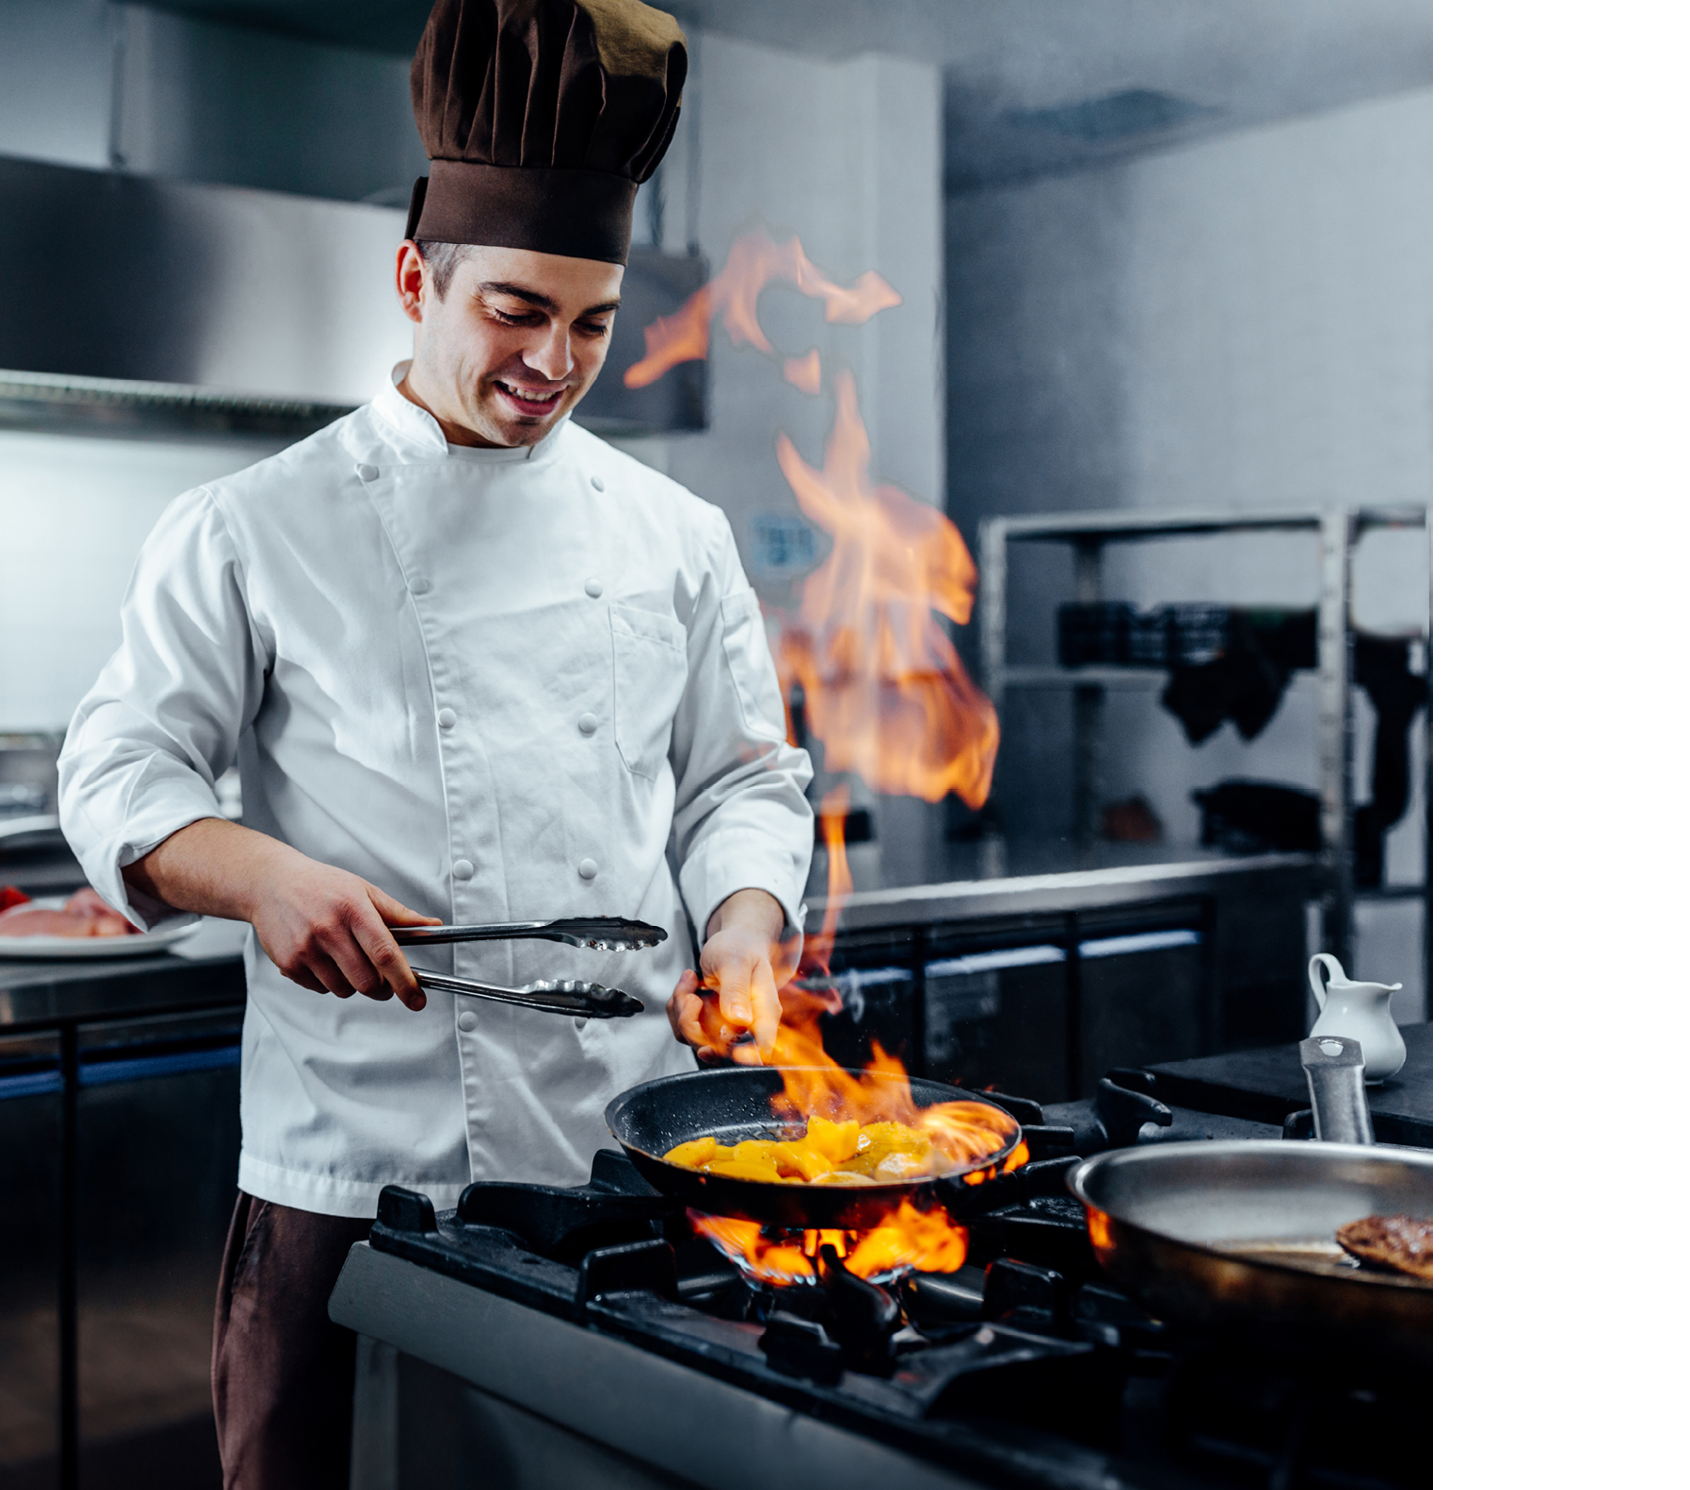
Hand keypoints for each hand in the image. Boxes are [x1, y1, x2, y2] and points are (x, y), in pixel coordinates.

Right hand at [123, 818, 440, 1009]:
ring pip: (343, 989)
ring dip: (352, 984)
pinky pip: (320, 989)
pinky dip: (329, 982)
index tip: (417, 999)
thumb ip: (399, 914)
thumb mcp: (364, 890)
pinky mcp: (288, 963)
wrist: (270, 883)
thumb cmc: (322, 886)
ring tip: (345, 958)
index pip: (386, 955)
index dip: (405, 982)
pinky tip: (323, 958)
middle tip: (382, 980)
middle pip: (366, 981)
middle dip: (380, 988)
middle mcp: (328, 929)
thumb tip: (434, 927)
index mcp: (353, 909)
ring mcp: (305, 948)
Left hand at [667, 889, 796, 1063]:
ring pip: (695, 1040)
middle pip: (717, 1050)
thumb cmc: (740, 948)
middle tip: (690, 994)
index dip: (740, 1057)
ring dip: (681, 1011)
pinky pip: (685, 1030)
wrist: (734, 943)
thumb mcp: (736, 961)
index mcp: (764, 1012)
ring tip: (689, 981)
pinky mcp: (709, 1026)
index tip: (711, 1046)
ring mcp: (726, 1028)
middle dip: (692, 1023)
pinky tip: (689, 986)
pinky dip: (678, 1009)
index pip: (761, 1048)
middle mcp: (747, 1026)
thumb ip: (737, 989)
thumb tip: (741, 1020)